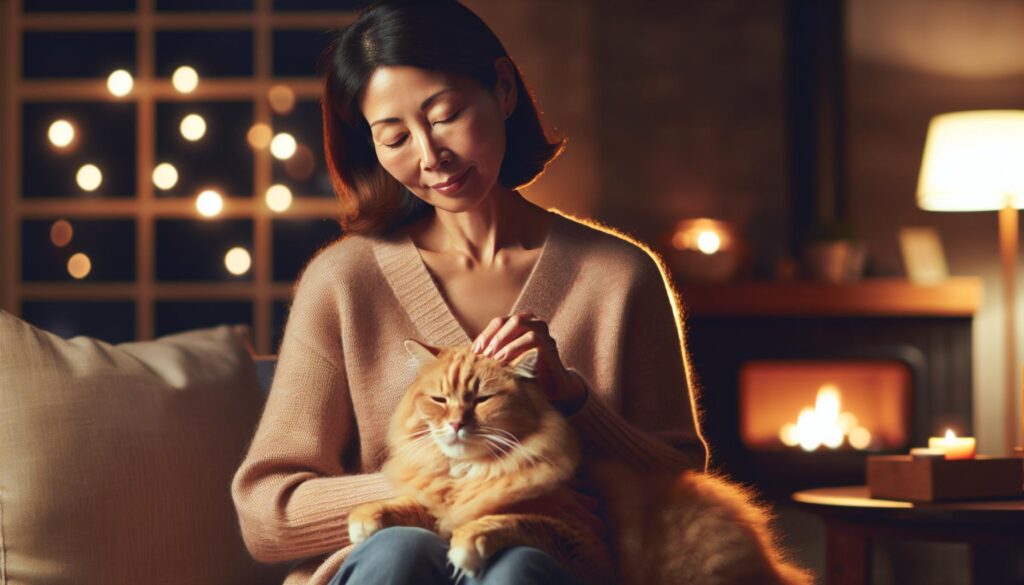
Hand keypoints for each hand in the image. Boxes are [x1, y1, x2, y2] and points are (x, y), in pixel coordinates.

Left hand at [471, 312, 586, 411]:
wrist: (551, 388)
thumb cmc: (525, 373)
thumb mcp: (507, 360)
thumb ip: (493, 352)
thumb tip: (468, 353)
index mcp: (521, 323)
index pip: (499, 322)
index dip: (485, 335)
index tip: (474, 351)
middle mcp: (533, 322)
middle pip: (508, 320)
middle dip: (493, 336)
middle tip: (483, 355)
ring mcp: (543, 330)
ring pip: (519, 323)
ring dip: (502, 340)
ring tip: (492, 358)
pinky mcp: (549, 343)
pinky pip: (531, 337)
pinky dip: (514, 347)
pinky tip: (504, 360)